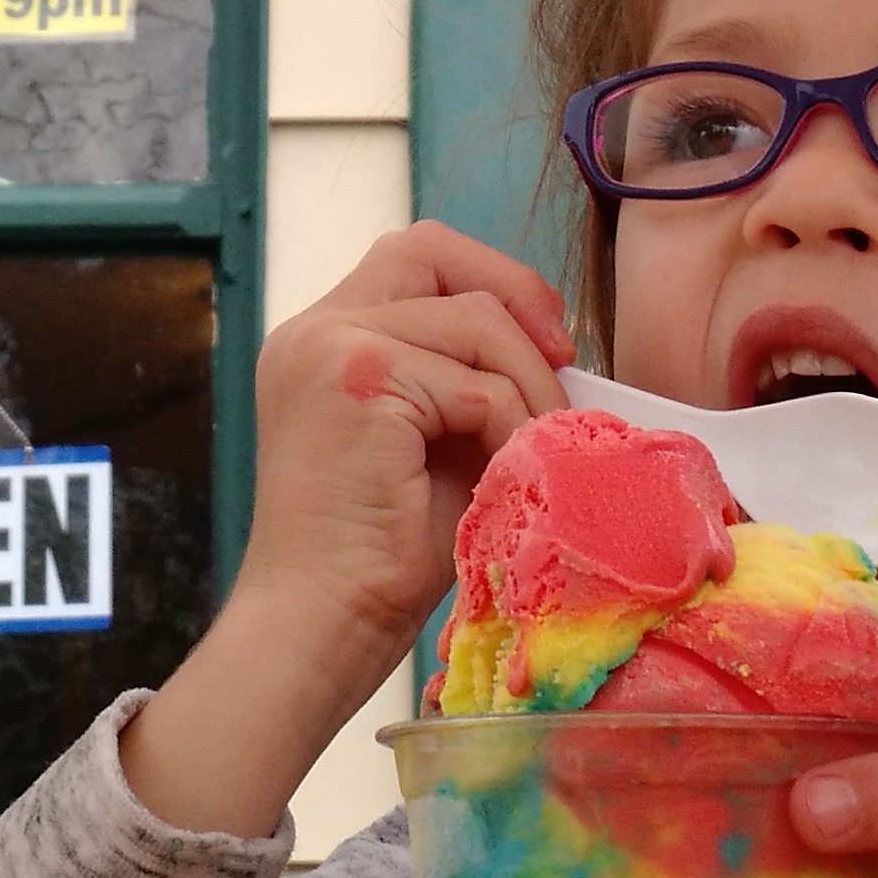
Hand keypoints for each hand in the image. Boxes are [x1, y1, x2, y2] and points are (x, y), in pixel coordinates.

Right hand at [121, 220, 570, 836]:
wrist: (318, 627)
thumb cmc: (375, 560)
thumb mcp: (429, 446)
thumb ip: (466, 385)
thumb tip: (558, 357)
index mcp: (321, 340)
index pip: (414, 259)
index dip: (489, 281)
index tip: (547, 342)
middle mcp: (313, 329)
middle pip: (431, 250)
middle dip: (514, 293)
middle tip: (564, 361)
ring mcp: (330, 346)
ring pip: (475, 320)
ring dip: (529, 385)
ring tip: (539, 450)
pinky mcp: (360, 378)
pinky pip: (477, 384)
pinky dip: (514, 427)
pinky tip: (513, 476)